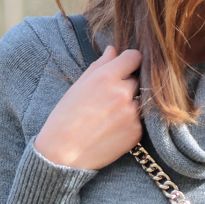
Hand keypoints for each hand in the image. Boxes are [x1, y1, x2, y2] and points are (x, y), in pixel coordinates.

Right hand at [35, 45, 142, 169]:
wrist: (63, 153)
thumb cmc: (66, 118)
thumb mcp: (78, 86)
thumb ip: (99, 66)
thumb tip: (114, 50)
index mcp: (106, 77)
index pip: (134, 57)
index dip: (130, 61)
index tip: (126, 67)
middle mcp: (122, 92)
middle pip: (137, 80)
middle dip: (127, 85)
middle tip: (109, 99)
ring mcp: (132, 113)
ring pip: (140, 101)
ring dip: (130, 104)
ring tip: (110, 116)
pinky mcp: (136, 132)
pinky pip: (140, 120)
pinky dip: (130, 123)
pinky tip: (112, 129)